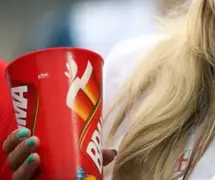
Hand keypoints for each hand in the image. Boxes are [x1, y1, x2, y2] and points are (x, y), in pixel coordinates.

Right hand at [2, 129, 116, 178]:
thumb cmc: (67, 170)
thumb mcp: (77, 159)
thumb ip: (92, 156)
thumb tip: (111, 152)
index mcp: (30, 154)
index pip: (12, 146)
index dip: (14, 139)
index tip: (26, 129)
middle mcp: (23, 168)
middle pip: (12, 159)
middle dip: (20, 149)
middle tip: (35, 140)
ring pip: (15, 175)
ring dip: (23, 166)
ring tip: (36, 158)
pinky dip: (25, 177)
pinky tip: (35, 168)